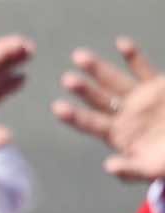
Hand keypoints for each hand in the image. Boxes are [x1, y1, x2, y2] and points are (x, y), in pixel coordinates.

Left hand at [53, 38, 164, 181]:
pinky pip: (143, 69)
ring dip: (98, 69)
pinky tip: (121, 42)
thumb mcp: (151, 169)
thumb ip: (131, 169)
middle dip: (83, 89)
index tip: (57, 108)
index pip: (91, 124)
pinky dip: (133, 56)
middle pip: (98, 99)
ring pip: (114, 81)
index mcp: (117, 134)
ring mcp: (138, 98)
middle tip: (66, 79)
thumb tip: (109, 166)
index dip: (75, 116)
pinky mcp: (156, 86)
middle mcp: (123, 114)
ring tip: (79, 56)